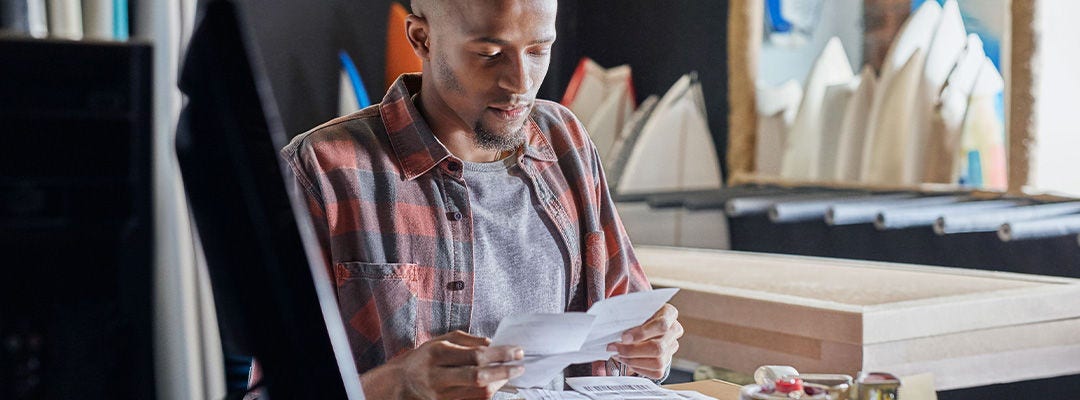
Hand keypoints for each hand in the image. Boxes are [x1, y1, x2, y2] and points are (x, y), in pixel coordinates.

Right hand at [360, 330, 524, 399]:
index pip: (475, 355)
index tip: (517, 351)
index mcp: (437, 354)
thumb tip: (492, 343)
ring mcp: (441, 396)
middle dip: (504, 372)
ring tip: (511, 374)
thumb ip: (466, 340)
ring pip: (479, 394)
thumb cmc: (423, 359)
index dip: (500, 354)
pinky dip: (488, 394)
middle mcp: (438, 377)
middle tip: (520, 366)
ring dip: (499, 384)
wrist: (400, 385)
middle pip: (478, 377)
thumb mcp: (439, 341)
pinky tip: (496, 385)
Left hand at [607, 303, 683, 378]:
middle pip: (658, 347)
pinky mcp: (667, 361)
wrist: (642, 324)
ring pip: (658, 362)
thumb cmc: (638, 315)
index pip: (661, 325)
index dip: (642, 333)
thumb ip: (629, 317)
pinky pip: (656, 372)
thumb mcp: (635, 310)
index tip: (624, 337)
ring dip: (633, 360)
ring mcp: (672, 347)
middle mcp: (674, 331)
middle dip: (632, 351)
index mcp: (669, 313)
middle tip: (614, 348)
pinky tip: (627, 360)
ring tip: (618, 354)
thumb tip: (617, 330)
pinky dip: (638, 367)